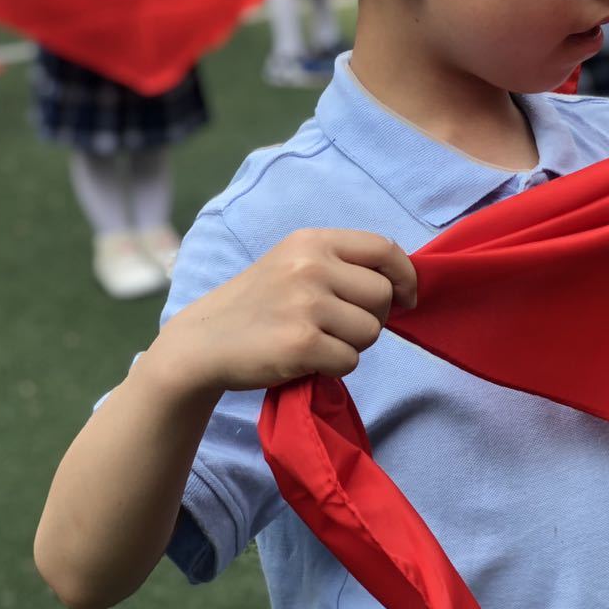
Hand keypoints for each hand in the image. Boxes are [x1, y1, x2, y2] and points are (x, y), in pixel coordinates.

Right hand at [151, 229, 417, 395]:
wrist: (201, 343)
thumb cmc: (258, 305)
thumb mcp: (293, 264)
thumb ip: (340, 265)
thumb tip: (400, 286)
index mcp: (312, 241)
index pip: (384, 249)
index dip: (405, 276)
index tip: (407, 299)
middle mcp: (310, 266)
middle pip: (383, 296)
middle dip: (372, 318)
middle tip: (339, 328)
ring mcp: (305, 304)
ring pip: (371, 332)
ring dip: (352, 345)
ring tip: (317, 341)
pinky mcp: (301, 344)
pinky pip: (351, 361)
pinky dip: (334, 368)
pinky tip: (306, 360)